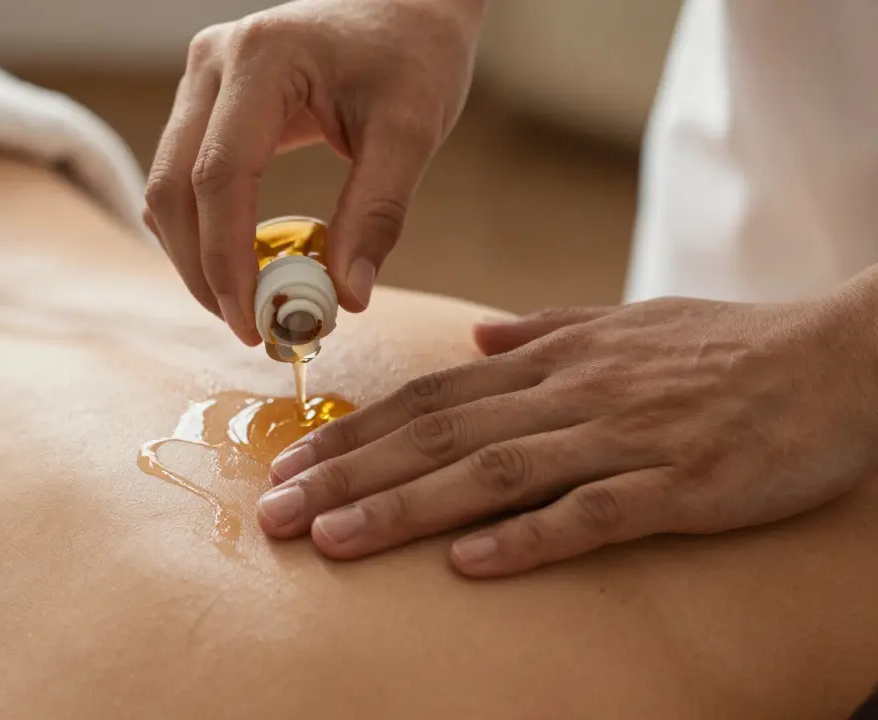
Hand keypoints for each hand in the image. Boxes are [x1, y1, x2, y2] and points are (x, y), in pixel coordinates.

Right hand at [144, 0, 486, 343]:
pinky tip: (240, 264)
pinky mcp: (205, 99)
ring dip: (196, 254)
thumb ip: (378, 213)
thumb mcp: (412, 130)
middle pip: (175, 187)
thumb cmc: (413, 54)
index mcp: (262, 59)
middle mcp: (214, 62)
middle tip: (247, 327)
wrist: (405, 1)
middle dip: (202, 269)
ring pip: (167, 187)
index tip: (253, 321)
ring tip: (247, 305)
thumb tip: (347, 298)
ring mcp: (201, 78)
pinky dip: (201, 228)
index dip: (226, 259)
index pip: (221, 175)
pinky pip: (181, 177)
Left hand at [256, 278, 877, 576]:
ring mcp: (623, 438)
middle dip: (349, 474)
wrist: (840, 357)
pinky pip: (591, 514)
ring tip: (334, 540)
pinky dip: (527, 538)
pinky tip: (467, 564)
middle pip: (438, 435)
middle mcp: (571, 393)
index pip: (431, 396)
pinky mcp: (679, 486)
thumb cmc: (729, 345)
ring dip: (406, 507)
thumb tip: (477, 331)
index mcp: (553, 359)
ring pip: (492, 473)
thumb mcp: (627, 320)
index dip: (355, 432)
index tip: (291, 463)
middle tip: (276, 511)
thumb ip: (545, 328)